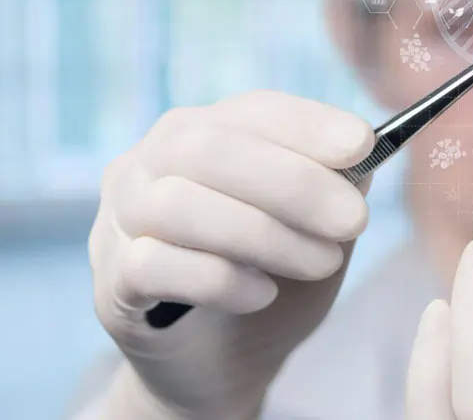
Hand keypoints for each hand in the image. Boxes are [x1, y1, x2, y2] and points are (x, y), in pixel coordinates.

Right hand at [88, 90, 373, 418]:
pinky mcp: (109, 282)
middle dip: (293, 182)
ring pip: (176, 204)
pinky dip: (219, 278)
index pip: (252, 110)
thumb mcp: (316, 229)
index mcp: (203, 132)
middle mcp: (149, 163)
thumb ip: (334, 188)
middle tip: (354, 220)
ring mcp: (118, 220)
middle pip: (206, 147)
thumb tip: (362, 156)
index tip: (362, 145)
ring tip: (322, 263)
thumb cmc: (272, 275)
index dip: (308, 124)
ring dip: (265, 235)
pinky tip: (262, 293)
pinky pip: (151, 264)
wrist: (222, 362)